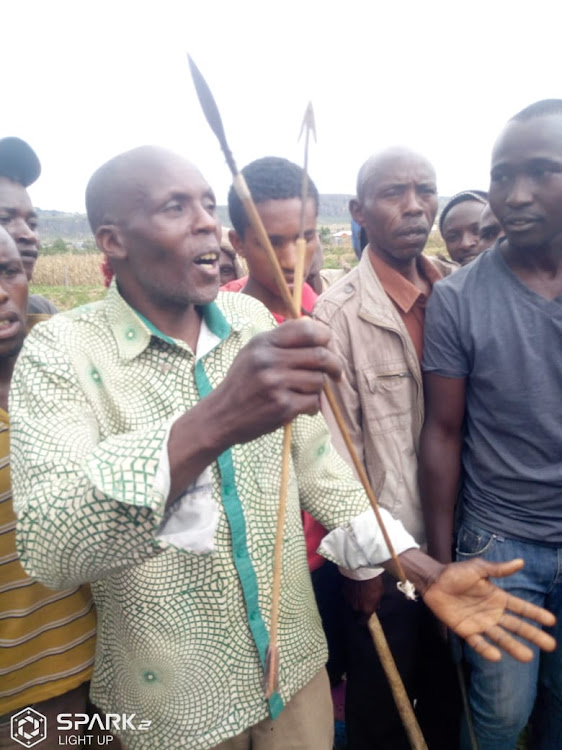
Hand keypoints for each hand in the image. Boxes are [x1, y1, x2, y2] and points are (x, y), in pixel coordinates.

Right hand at [213, 318, 341, 445]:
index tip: (328, 347)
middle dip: (334, 365)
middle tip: (337, 374)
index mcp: (264, 343)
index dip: (325, 337)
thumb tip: (318, 330)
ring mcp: (275, 383)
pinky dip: (312, 407)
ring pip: (318, 380)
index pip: (307, 330)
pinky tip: (302, 408)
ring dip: (318, 389)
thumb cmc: (243, 383)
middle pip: (320, 356)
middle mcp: (269, 360)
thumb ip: (282, 340)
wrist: (221, 415)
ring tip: (305, 393)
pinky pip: (313, 402)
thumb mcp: (254, 352)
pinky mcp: (282, 406)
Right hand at [342, 575, 383, 617]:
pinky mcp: (343, 592)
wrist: (363, 571)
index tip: (364, 616)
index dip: (363, 620)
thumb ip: (376, 603)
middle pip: (356, 612)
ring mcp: (348, 600)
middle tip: (363, 599)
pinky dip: (350, 592)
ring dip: (354, 599)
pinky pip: (347, 595)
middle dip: (359, 607)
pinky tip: (353, 586)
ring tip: (358, 591)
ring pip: (351, 603)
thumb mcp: (380, 594)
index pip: (362, 621)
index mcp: (366, 610)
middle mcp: (356, 608)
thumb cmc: (374, 583)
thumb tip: (376, 607)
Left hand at [422, 557, 555, 661]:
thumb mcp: (478, 568)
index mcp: (498, 598)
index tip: (551, 621)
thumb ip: (498, 569)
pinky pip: (478, 642)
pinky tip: (496, 656)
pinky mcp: (466, 631)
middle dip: (532, 634)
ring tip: (528, 657)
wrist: (434, 581)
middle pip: (516, 626)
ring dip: (513, 647)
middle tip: (550, 645)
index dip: (535, 614)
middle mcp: (493, 613)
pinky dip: (486, 650)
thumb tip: (521, 562)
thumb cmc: (456, 573)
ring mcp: (480, 623)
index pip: (521, 608)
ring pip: (501, 637)